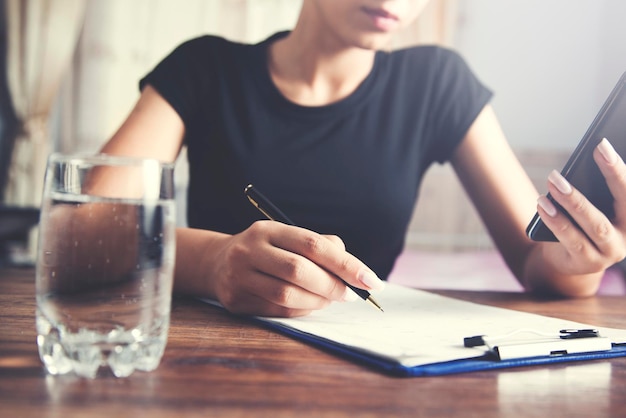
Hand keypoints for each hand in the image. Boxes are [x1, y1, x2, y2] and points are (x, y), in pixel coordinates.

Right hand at [207, 220, 384, 316]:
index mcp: (268, 229)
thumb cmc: (267, 251)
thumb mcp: (289, 237)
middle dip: (332, 285)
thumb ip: (322, 246)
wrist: (217, 263)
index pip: (313, 244)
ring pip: (287, 295)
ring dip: (317, 301)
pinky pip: (277, 311)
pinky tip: (311, 305)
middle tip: (350, 294)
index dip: (346, 264)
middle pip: (298, 270)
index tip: (371, 280)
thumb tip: (353, 269)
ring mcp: (239, 276)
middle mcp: (249, 250)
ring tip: (330, 299)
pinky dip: (301, 310)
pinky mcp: (235, 300)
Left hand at [536, 138, 625, 278]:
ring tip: (553, 180)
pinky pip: (572, 239)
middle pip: (623, 202)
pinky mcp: (589, 263)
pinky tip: (541, 204)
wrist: (567, 259)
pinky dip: (556, 220)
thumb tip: (589, 156)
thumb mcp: (592, 204)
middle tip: (592, 151)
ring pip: (594, 224)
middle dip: (609, 174)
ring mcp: (610, 252)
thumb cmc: (581, 222)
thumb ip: (596, 188)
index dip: (618, 167)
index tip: (603, 144)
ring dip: (573, 200)